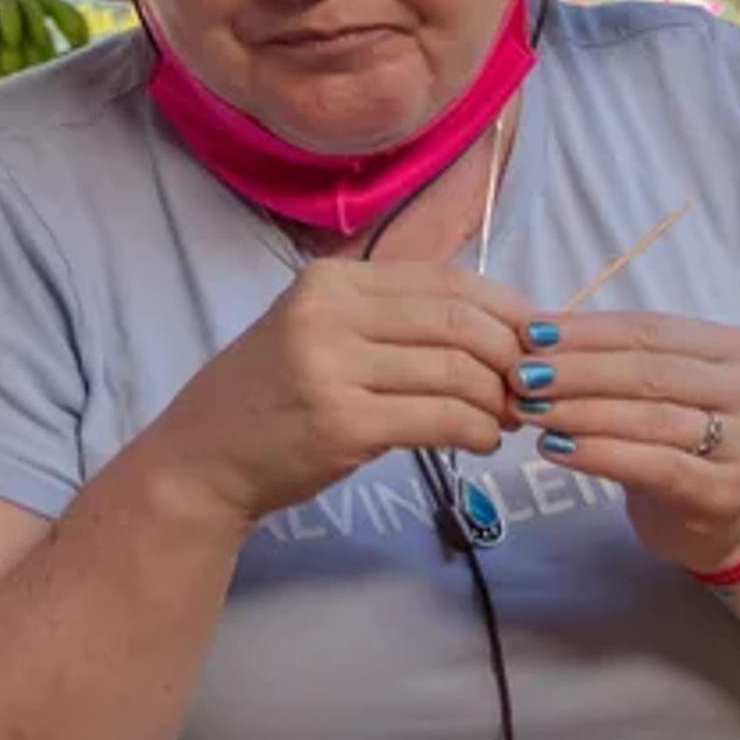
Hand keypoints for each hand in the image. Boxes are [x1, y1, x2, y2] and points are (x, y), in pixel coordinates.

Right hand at [146, 251, 528, 529]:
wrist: (203, 458)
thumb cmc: (272, 398)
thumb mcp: (321, 334)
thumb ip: (395, 321)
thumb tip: (502, 329)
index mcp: (330, 281)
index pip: (446, 282)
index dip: (506, 310)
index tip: (537, 340)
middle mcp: (329, 313)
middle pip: (459, 322)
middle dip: (512, 356)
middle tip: (532, 387)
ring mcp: (332, 368)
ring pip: (457, 371)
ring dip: (498, 399)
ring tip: (507, 417)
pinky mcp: (342, 424)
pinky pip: (440, 418)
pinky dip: (477, 430)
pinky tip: (482, 440)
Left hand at [507, 297, 739, 571]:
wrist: (726, 519)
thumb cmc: (681, 441)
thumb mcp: (662, 390)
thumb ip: (615, 360)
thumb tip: (535, 332)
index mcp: (737, 349)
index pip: (650, 330)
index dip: (586, 331)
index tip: (529, 332)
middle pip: (649, 372)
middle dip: (576, 370)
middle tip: (520, 373)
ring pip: (649, 418)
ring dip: (578, 411)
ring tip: (528, 408)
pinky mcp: (724, 493)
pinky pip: (653, 466)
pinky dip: (598, 454)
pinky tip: (554, 448)